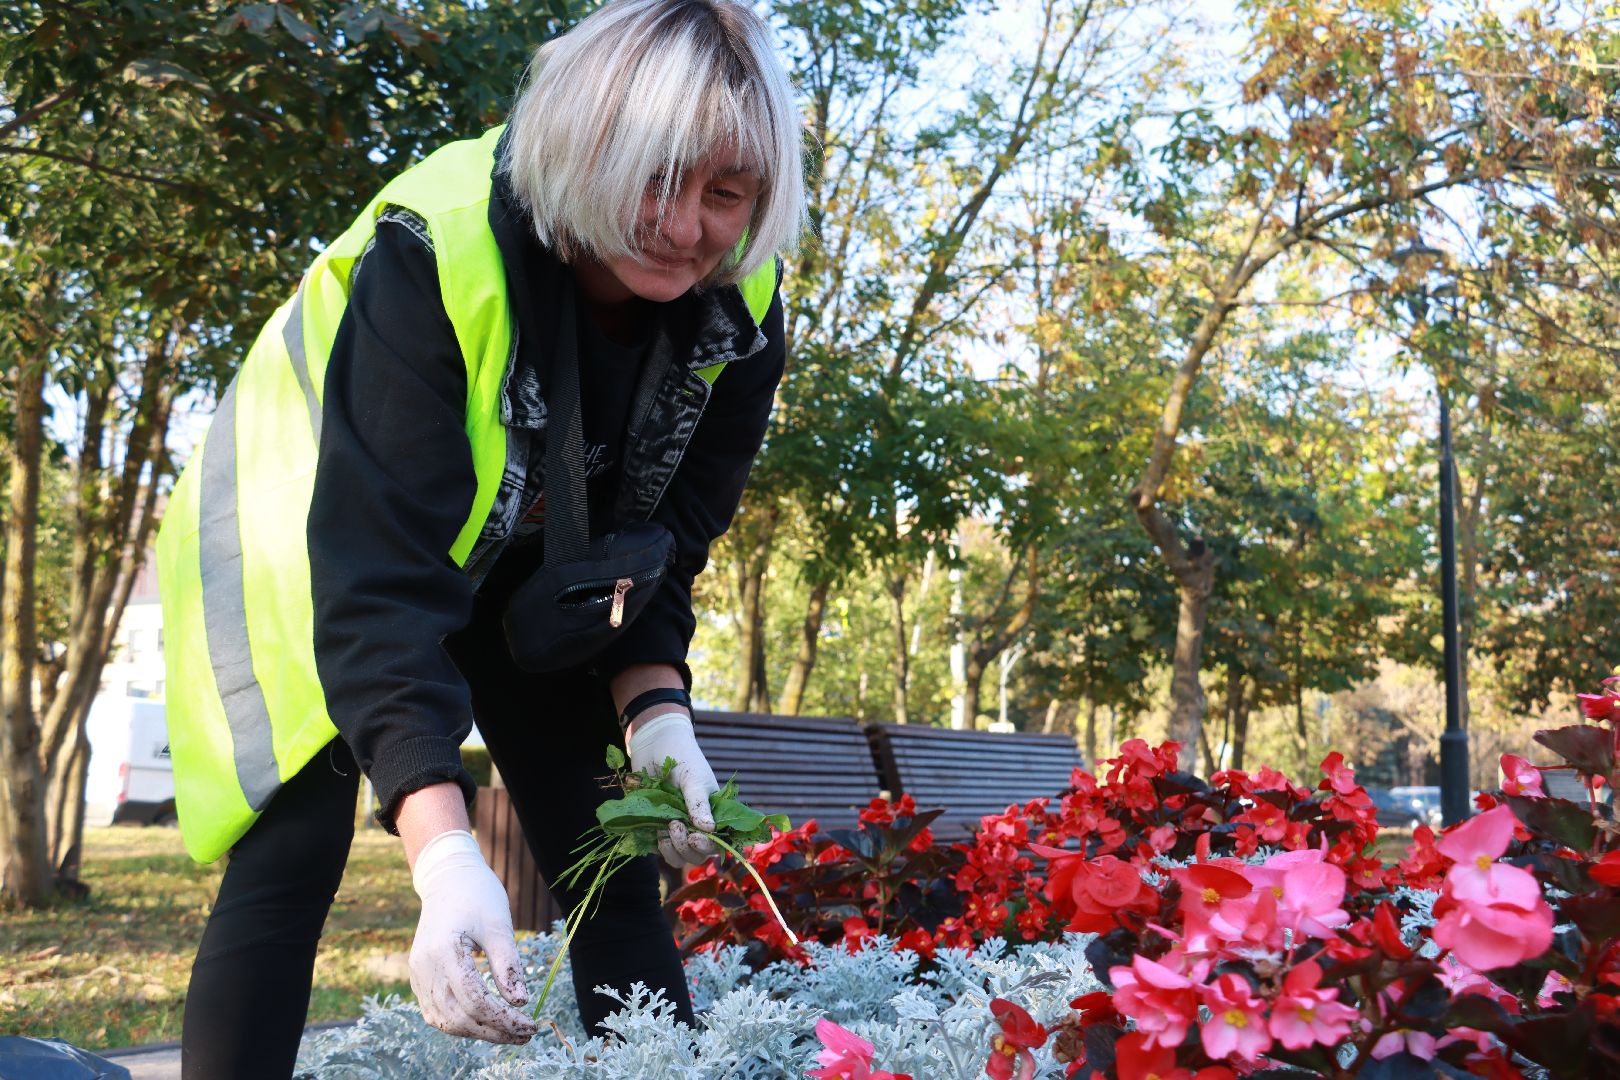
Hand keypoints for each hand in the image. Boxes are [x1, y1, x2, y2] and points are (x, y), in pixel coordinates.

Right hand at [408, 829, 538, 1043]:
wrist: (448, 879)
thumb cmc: (478, 896)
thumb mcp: (499, 924)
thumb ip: (508, 964)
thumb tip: (520, 1002)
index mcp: (443, 951)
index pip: (474, 1001)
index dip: (503, 1019)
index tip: (530, 1024)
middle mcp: (424, 967)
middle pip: (458, 1018)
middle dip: (493, 1032)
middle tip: (525, 1034)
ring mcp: (417, 974)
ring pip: (444, 1020)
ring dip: (477, 1032)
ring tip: (509, 1032)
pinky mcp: (419, 977)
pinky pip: (436, 1011)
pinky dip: (460, 1022)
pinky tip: (485, 1022)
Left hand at [628, 711, 718, 866]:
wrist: (654, 743)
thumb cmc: (682, 756)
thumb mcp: (694, 779)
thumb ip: (699, 804)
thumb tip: (710, 830)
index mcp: (713, 813)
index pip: (716, 842)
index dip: (706, 846)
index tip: (694, 837)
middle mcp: (695, 825)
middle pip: (696, 855)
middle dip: (686, 848)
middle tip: (675, 826)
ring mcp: (675, 827)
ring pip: (677, 856)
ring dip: (671, 850)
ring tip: (665, 829)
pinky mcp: (654, 826)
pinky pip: (655, 847)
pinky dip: (653, 844)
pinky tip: (652, 828)